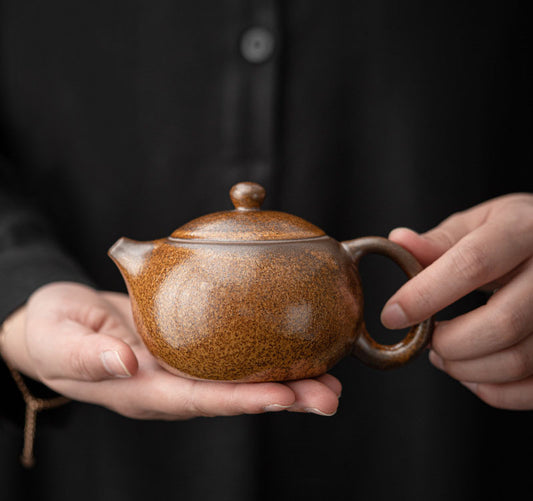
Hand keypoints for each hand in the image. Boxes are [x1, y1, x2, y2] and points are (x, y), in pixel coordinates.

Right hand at [0, 282, 340, 418]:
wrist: (55, 321)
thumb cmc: (51, 332)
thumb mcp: (57, 341)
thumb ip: (87, 356)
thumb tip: (124, 364)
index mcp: (140, 389)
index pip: (198, 400)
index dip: (241, 401)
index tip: (284, 398)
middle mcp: (168, 382)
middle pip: (230, 395)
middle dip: (281, 398)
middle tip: (328, 397)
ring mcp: (179, 364)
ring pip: (236, 376)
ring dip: (283, 380)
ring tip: (328, 380)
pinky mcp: (184, 342)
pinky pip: (227, 352)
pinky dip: (260, 353)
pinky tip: (290, 349)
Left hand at [380, 193, 532, 409]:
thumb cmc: (517, 233)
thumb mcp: (481, 222)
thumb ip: (440, 241)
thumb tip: (398, 242)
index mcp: (522, 229)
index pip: (471, 265)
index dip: (425, 294)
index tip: (393, 315)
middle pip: (502, 323)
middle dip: (450, 343)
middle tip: (426, 340)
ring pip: (519, 359)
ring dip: (467, 369)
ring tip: (444, 356)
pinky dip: (496, 391)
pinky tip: (474, 375)